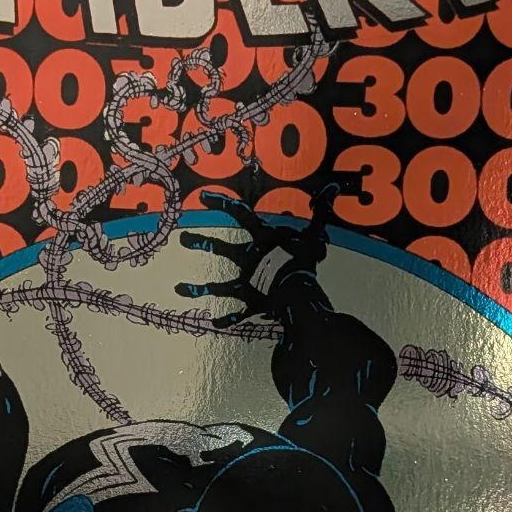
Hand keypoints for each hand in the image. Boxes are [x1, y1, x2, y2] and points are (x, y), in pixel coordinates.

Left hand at [175, 178, 339, 325]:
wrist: (297, 293)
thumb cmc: (304, 262)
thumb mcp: (314, 234)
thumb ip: (321, 212)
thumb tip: (333, 188)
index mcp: (261, 240)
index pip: (240, 216)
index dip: (221, 204)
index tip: (202, 196)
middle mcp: (248, 259)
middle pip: (220, 248)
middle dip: (201, 242)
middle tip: (182, 238)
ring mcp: (247, 283)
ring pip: (218, 285)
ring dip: (198, 287)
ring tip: (179, 288)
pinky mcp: (252, 303)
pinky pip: (237, 314)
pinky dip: (226, 320)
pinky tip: (213, 322)